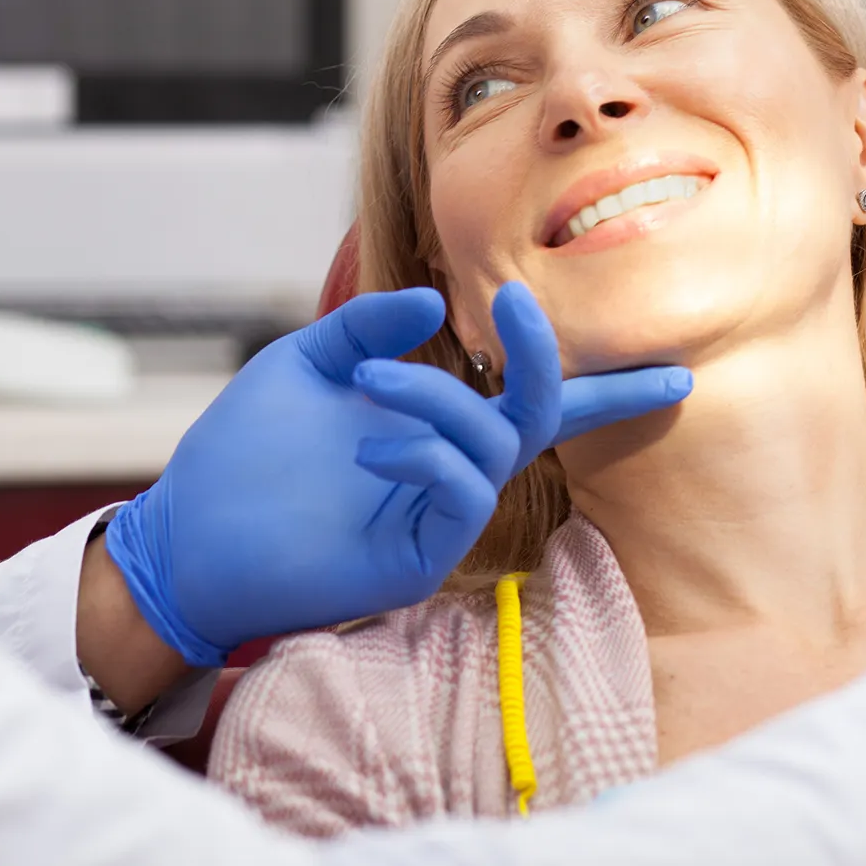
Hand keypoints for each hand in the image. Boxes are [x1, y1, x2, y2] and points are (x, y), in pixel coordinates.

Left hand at [103, 283, 691, 666]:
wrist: (189, 530)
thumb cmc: (245, 452)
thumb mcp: (307, 363)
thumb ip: (369, 326)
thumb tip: (436, 305)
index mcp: (434, 424)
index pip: (534, 404)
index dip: (606, 388)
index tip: (677, 370)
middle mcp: (450, 469)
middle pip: (541, 417)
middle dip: (545, 360)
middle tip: (518, 305)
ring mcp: (438, 517)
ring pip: (492, 446)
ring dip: (439, 400)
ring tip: (370, 385)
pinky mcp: (418, 560)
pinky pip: (461, 498)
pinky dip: (428, 457)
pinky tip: (370, 447)